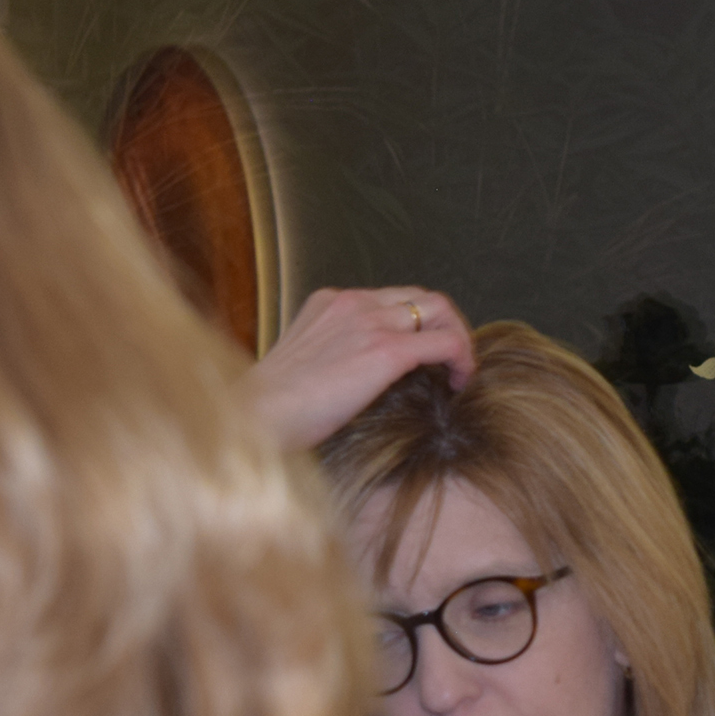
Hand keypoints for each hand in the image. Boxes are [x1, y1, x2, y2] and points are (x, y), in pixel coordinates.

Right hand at [252, 286, 474, 450]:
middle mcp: (353, 302)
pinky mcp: (385, 350)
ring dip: (458, 338)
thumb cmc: (270, 407)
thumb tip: (364, 373)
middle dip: (446, 324)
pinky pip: (445, 342)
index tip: (426, 351)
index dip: (419, 322)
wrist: (252, 419)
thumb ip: (336, 351)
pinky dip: (463, 358)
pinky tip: (459, 383)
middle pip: (422, 296)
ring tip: (459, 371)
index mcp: (330, 302)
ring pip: (439, 310)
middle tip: (452, 359)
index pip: (392, 298)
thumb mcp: (304, 362)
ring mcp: (370, 322)